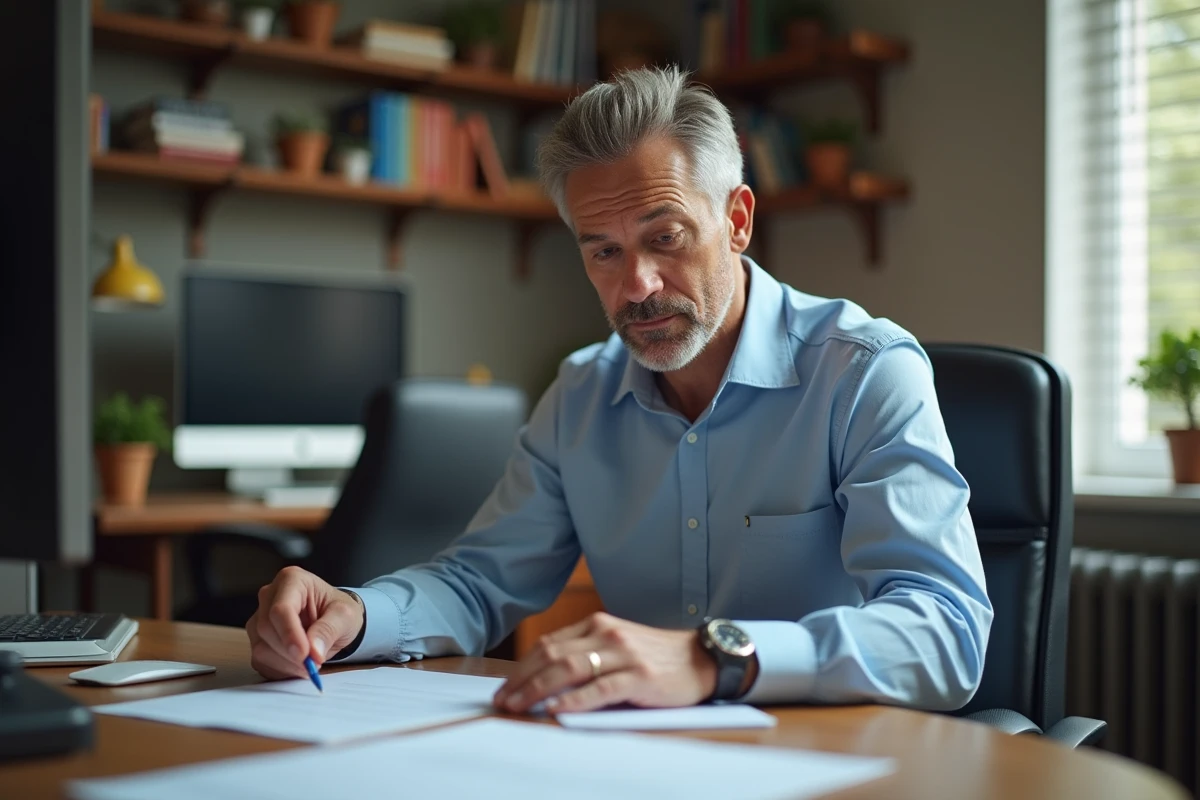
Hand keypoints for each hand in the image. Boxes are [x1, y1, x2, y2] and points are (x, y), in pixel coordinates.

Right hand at [246, 566, 363, 679]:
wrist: (334, 621)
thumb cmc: (338, 612)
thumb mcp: (345, 616)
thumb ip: (329, 630)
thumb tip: (313, 651)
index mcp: (291, 580)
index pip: (280, 609)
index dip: (289, 634)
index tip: (304, 654)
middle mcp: (269, 597)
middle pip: (267, 629)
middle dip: (290, 652)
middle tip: (313, 664)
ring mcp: (259, 619)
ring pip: (260, 647)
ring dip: (287, 664)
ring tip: (311, 664)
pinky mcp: (257, 640)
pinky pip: (260, 662)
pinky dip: (281, 670)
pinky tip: (298, 667)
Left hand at [492, 612, 716, 713]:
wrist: (702, 658)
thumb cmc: (657, 656)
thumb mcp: (618, 644)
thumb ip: (587, 652)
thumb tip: (546, 678)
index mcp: (597, 624)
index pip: (549, 644)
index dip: (522, 667)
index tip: (505, 687)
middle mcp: (607, 634)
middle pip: (552, 655)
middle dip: (522, 680)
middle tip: (503, 701)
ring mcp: (623, 654)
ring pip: (569, 669)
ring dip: (538, 689)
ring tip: (519, 706)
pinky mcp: (640, 677)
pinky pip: (599, 688)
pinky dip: (574, 699)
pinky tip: (556, 708)